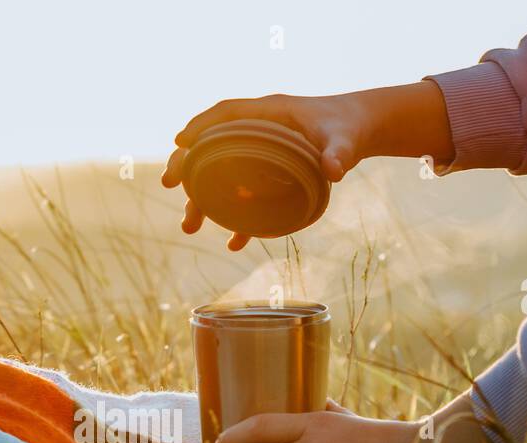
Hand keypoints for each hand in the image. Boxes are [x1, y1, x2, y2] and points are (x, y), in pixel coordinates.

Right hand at [161, 82, 453, 250]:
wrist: (358, 133)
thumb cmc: (348, 128)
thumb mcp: (345, 139)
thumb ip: (338, 153)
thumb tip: (334, 169)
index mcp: (269, 114)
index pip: (226, 113)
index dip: (200, 126)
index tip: (179, 142)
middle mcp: (256, 134)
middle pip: (212, 147)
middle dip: (187, 166)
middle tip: (168, 184)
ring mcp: (259, 158)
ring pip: (222, 177)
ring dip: (203, 201)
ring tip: (189, 227)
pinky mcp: (269, 180)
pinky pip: (246, 200)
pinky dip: (240, 221)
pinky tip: (235, 244)